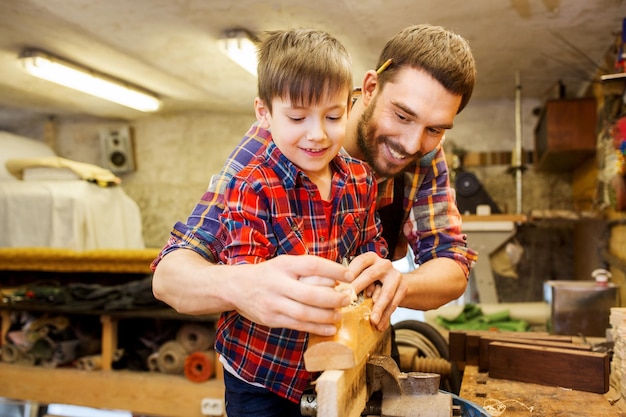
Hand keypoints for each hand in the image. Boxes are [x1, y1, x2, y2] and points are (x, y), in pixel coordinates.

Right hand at [230, 254, 352, 335]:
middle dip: (333, 299)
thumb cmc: (268, 274)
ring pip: (304, 313)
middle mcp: (277, 283)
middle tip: (347, 299)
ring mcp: (273, 303)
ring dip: (326, 316)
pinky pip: (297, 326)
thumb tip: (337, 279)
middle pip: (310, 294)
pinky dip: (316, 328)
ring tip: (339, 315)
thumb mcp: (284, 263)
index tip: (349, 275)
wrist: (236, 287)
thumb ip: (306, 269)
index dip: (333, 270)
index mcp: (283, 265)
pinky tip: (329, 329)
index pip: (312, 265)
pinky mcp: (271, 319)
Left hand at [347, 252, 406, 330]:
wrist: (395, 281)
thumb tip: (336, 294)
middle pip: (371, 275)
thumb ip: (352, 281)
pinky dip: (386, 316)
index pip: (359, 262)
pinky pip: (394, 304)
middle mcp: (384, 264)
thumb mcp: (362, 275)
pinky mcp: (403, 288)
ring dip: (379, 309)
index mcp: (371, 258)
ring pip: (386, 293)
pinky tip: (380, 326)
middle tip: (348, 300)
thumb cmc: (372, 280)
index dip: (349, 273)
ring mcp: (395, 275)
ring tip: (372, 321)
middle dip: (359, 288)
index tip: (341, 285)